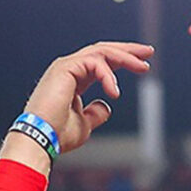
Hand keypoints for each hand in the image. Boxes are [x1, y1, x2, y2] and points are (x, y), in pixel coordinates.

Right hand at [21, 41, 152, 157]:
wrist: (41, 139)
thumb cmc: (58, 135)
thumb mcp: (84, 125)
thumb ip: (96, 113)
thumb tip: (107, 106)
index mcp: (72, 79)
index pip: (101, 62)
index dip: (122, 61)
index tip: (142, 65)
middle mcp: (68, 68)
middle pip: (103, 50)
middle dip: (127, 51)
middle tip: (148, 52)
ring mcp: (66, 65)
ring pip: (102, 52)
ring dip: (125, 57)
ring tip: (142, 66)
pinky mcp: (66, 67)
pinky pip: (95, 63)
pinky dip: (108, 75)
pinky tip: (115, 92)